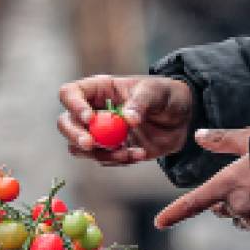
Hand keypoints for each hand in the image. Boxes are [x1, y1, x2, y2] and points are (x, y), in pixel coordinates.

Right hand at [56, 75, 193, 164]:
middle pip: (66, 123)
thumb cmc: (165, 95)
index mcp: (98, 89)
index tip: (90, 119)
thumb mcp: (156, 93)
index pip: (70, 94)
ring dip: (100, 154)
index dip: (74, 106)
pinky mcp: (111, 150)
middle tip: (90, 144)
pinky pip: (103, 160)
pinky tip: (139, 154)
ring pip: (80, 148)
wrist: (182, 119)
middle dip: (75, 135)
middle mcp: (93, 111)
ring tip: (127, 152)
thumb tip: (128, 119)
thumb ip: (141, 103)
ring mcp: (100, 133)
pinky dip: (118, 161)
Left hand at [154, 129, 249, 233]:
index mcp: (227, 184)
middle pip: (222, 207)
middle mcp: (238, 206)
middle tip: (248, 177)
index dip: (174, 213)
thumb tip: (198, 134)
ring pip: (244, 216)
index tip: (159, 223)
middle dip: (228, 198)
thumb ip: (224, 139)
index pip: (194, 202)